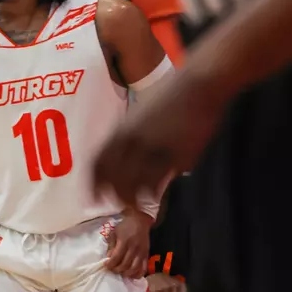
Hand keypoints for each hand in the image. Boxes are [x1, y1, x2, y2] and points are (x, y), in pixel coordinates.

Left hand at [93, 70, 224, 209]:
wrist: (198, 85)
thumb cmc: (170, 95)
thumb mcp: (139, 113)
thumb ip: (129, 134)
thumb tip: (123, 155)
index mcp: (121, 130)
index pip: (98, 162)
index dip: (93, 183)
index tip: (93, 197)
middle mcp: (133, 141)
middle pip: (114, 178)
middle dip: (114, 195)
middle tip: (119, 205)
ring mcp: (154, 149)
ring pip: (136, 184)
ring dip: (134, 198)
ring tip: (137, 206)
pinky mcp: (177, 156)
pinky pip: (160, 181)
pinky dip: (154, 192)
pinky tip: (156, 195)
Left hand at [105, 211, 153, 278]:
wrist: (140, 221)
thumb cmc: (125, 226)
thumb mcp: (114, 233)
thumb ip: (111, 246)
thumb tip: (108, 259)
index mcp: (124, 242)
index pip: (116, 257)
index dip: (110, 264)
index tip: (106, 265)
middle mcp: (134, 248)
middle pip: (125, 265)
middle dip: (117, 269)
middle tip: (112, 269)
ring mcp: (142, 253)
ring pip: (134, 268)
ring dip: (126, 273)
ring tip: (121, 272)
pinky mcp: (147, 255)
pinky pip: (144, 268)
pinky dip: (138, 274)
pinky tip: (132, 275)